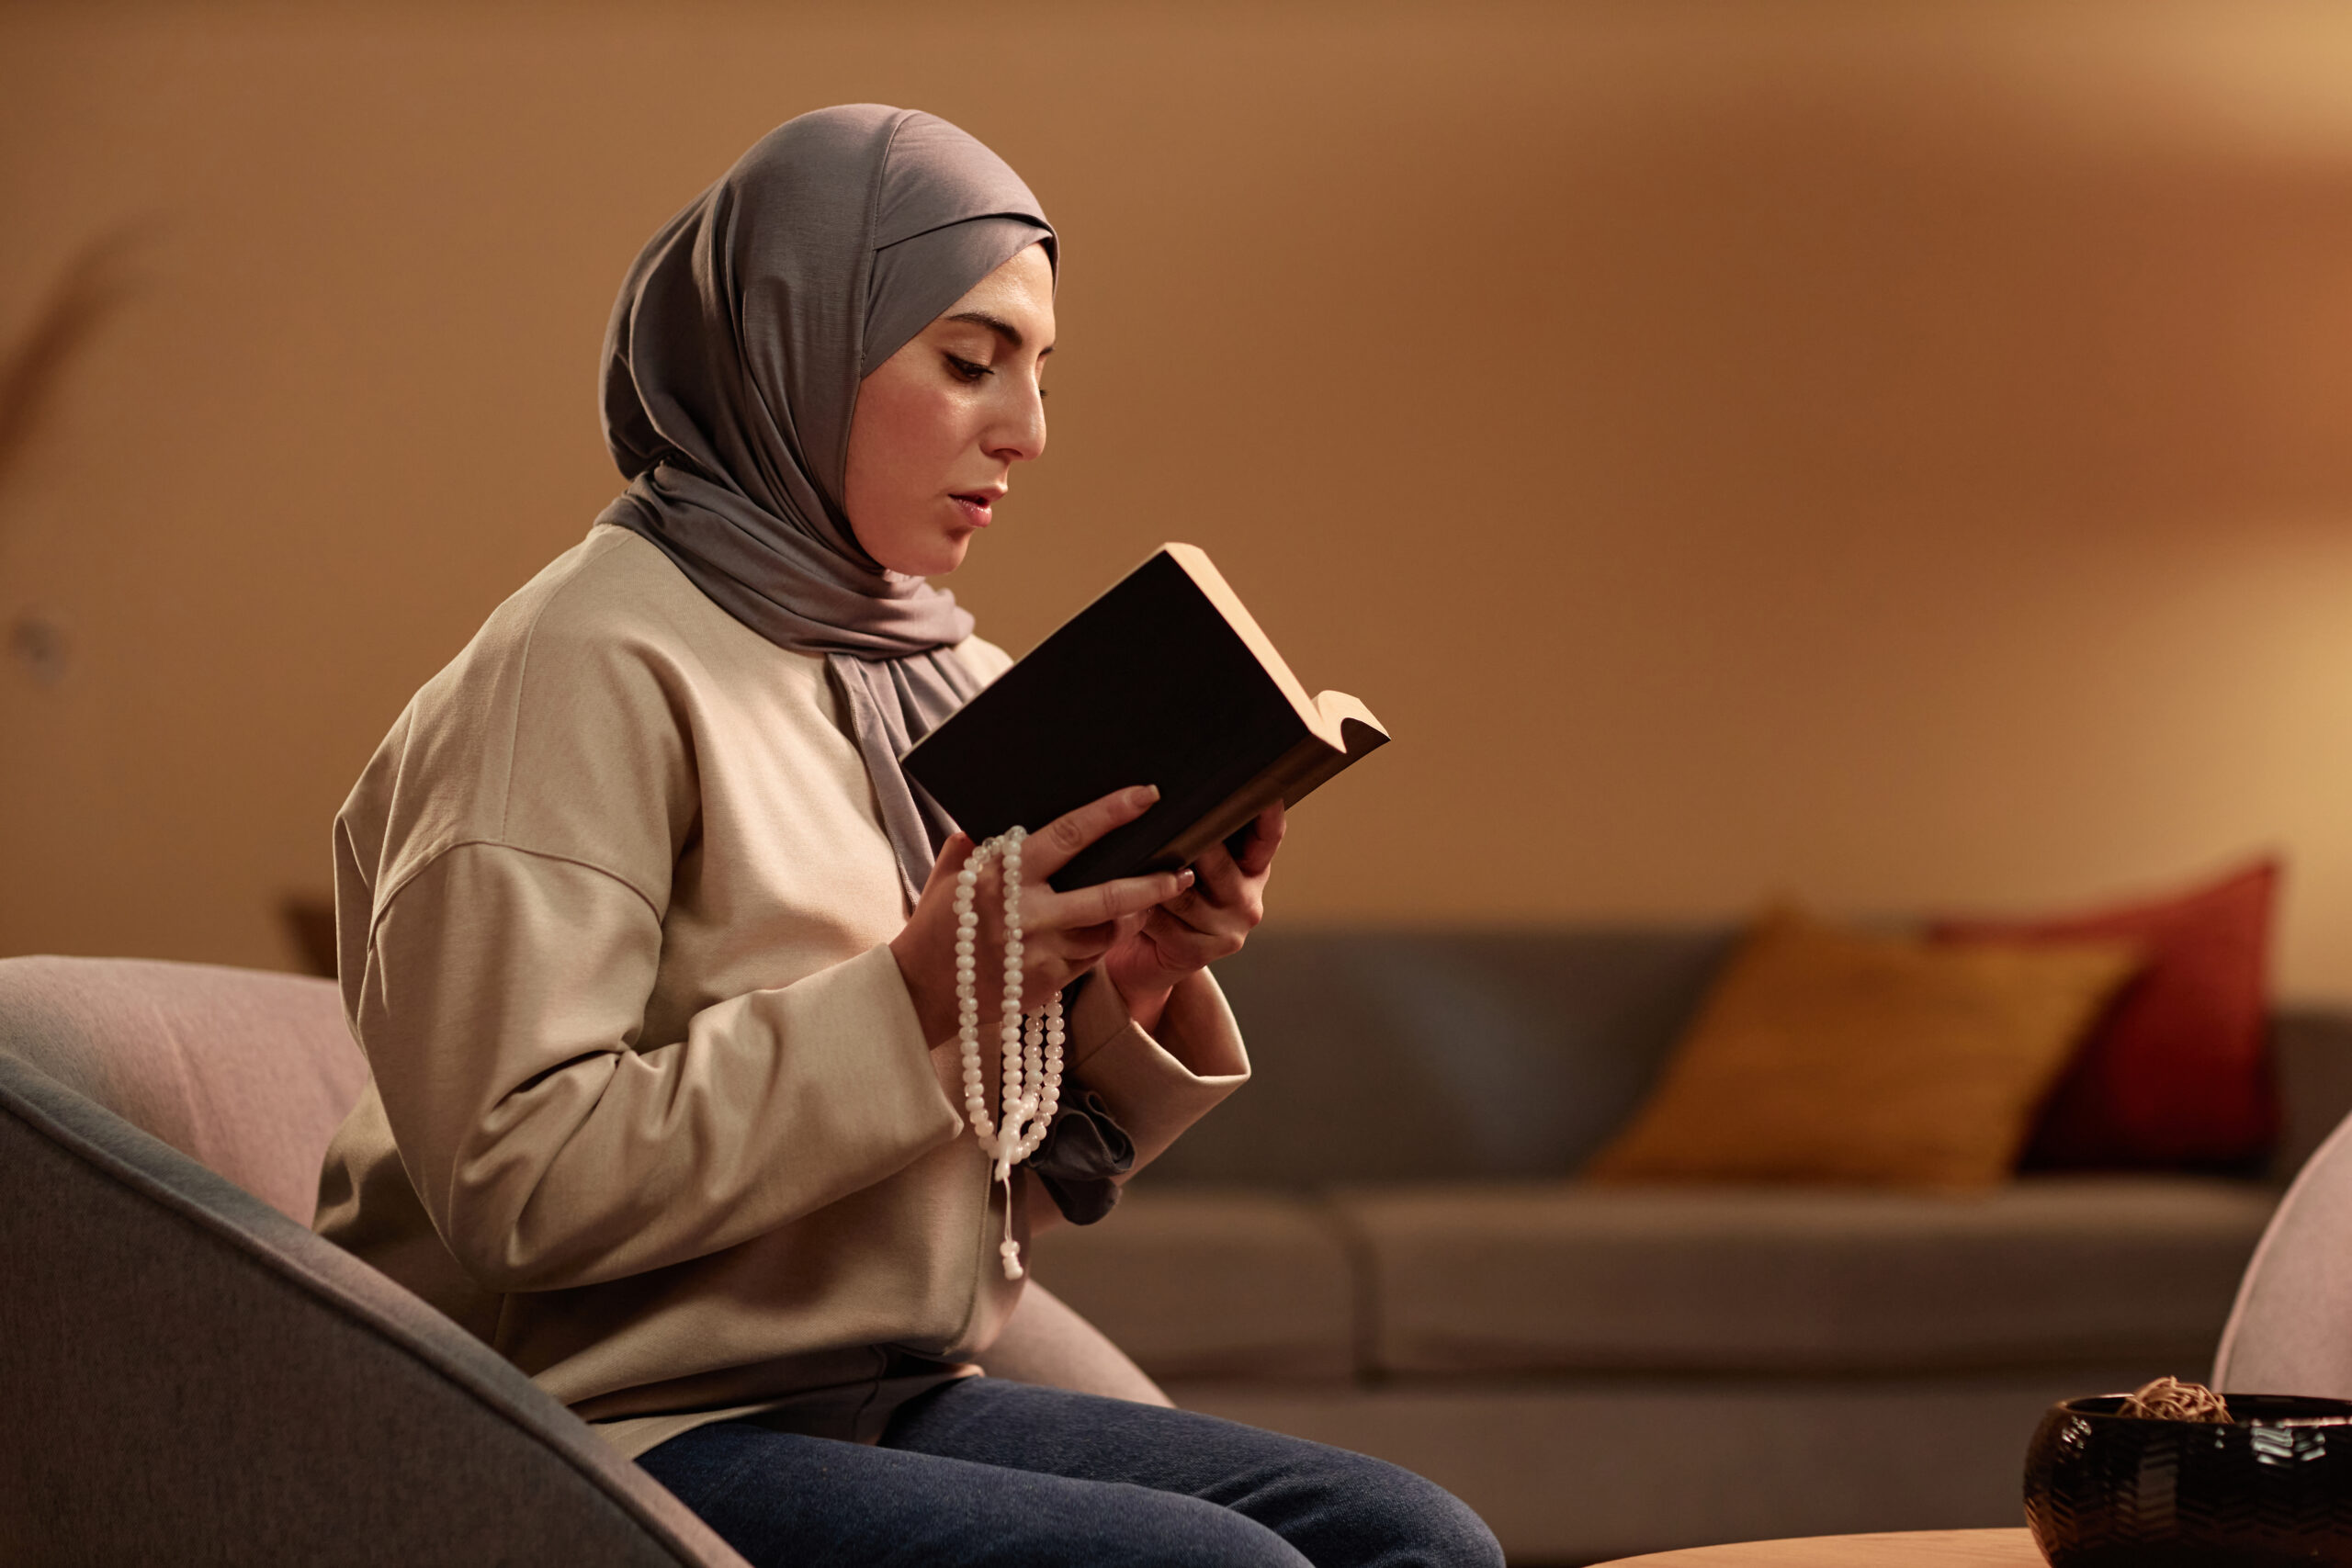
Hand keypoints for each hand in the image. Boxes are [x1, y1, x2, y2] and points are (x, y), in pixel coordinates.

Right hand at [891, 785, 1192, 1065]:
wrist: (920, 992)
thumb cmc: (935, 926)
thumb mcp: (950, 877)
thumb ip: (974, 847)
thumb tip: (988, 820)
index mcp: (1004, 875)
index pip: (1068, 836)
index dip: (1111, 814)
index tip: (1147, 796)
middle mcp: (1027, 914)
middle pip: (1108, 896)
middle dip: (1152, 884)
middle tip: (1183, 872)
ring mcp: (1040, 952)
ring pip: (1105, 932)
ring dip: (1126, 919)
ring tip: (1141, 903)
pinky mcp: (1047, 983)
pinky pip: (1089, 959)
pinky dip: (1097, 944)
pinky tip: (1099, 934)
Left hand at [1104, 802, 1284, 1032]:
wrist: (1143, 962)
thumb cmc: (1162, 901)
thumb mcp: (1184, 864)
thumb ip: (1191, 838)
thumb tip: (1166, 793)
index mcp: (1252, 871)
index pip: (1268, 835)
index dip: (1267, 810)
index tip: (1262, 783)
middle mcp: (1247, 901)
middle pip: (1217, 860)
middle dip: (1184, 839)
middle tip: (1156, 814)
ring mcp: (1227, 931)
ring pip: (1181, 890)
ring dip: (1149, 875)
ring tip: (1124, 856)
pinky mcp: (1198, 952)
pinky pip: (1160, 918)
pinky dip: (1134, 903)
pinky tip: (1116, 895)